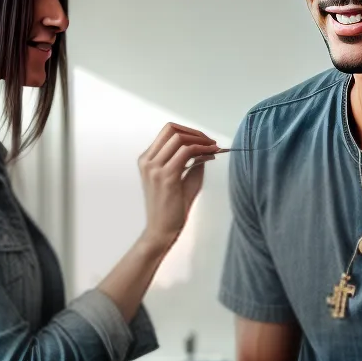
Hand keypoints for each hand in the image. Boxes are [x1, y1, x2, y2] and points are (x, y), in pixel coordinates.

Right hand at [138, 123, 219, 252]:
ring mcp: (154, 168)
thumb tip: (206, 147)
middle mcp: (147, 161)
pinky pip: (186, 152)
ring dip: (201, 140)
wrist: (161, 230)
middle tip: (211, 142)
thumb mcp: (181, 179)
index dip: (188, 131)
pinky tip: (211, 155)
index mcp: (147, 160)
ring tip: (214, 148)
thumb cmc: (171, 209)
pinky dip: (201, 150)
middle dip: (196, 133)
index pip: (167, 132)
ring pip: (180, 138)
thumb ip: (190, 162)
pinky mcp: (166, 176)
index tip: (205, 139)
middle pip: (172, 130)